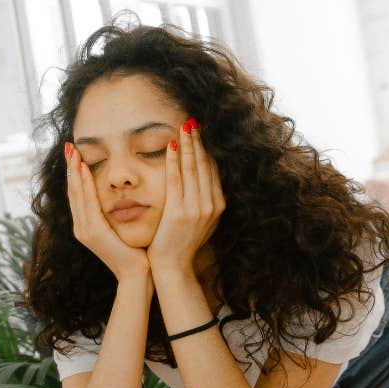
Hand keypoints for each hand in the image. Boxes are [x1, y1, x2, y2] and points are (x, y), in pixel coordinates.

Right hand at [65, 142, 150, 282]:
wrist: (137, 275)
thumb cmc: (136, 253)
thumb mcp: (122, 229)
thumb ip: (116, 213)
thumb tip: (122, 195)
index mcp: (86, 226)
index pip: (78, 194)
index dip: (75, 174)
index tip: (75, 154)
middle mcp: (81, 227)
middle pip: (72, 191)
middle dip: (70, 167)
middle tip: (69, 146)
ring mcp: (84, 230)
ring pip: (76, 194)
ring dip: (75, 171)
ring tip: (73, 152)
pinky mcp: (93, 232)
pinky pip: (87, 203)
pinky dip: (84, 185)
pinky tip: (84, 170)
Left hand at [147, 121, 224, 277]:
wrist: (173, 267)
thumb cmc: (181, 244)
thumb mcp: (201, 221)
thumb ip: (204, 201)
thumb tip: (203, 180)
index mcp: (218, 205)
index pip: (213, 169)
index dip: (206, 149)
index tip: (200, 132)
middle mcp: (211, 205)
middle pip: (205, 165)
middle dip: (198, 141)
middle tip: (193, 121)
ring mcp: (196, 208)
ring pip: (192, 168)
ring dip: (188, 145)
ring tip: (184, 126)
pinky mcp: (179, 211)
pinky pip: (176, 179)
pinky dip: (174, 160)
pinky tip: (170, 146)